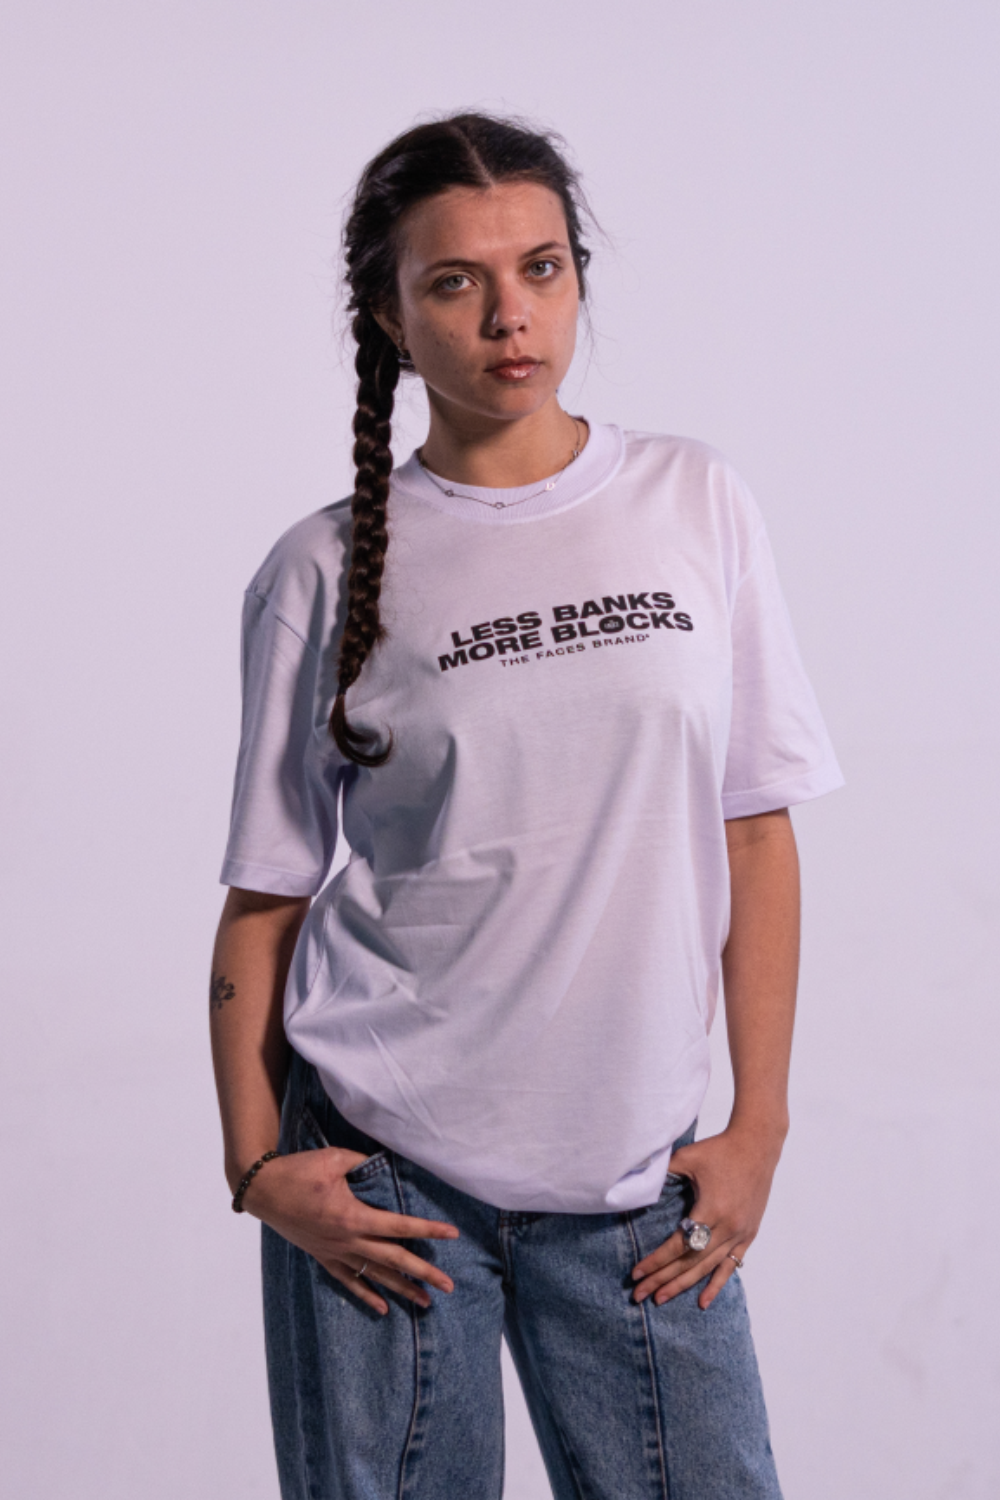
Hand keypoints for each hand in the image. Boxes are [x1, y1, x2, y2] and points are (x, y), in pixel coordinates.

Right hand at [240, 1146, 459, 1316]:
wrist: (263, 1189)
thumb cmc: (299, 1170)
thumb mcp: (334, 1158)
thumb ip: (364, 1162)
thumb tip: (387, 1164)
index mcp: (353, 1215)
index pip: (400, 1226)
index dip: (428, 1230)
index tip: (452, 1234)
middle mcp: (347, 1240)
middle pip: (393, 1260)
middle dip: (423, 1273)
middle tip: (449, 1285)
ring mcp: (334, 1252)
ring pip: (374, 1275)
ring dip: (401, 1289)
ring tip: (425, 1302)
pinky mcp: (323, 1256)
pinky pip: (349, 1280)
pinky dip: (367, 1294)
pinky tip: (383, 1308)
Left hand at [630, 1124, 783, 1310]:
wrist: (756, 1145)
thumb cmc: (719, 1149)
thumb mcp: (687, 1157)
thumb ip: (663, 1174)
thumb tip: (637, 1186)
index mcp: (711, 1210)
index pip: (678, 1245)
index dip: (656, 1261)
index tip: (636, 1273)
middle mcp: (727, 1228)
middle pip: (690, 1262)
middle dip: (662, 1280)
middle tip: (639, 1295)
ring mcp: (740, 1233)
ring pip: (707, 1268)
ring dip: (683, 1285)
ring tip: (661, 1299)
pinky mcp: (748, 1234)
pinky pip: (731, 1266)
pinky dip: (716, 1284)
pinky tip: (703, 1302)